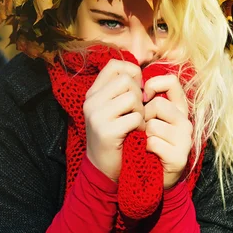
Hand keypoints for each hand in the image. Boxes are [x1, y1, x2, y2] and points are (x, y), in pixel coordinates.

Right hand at [84, 59, 145, 181]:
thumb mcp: (112, 108)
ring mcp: (96, 116)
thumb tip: (139, 71)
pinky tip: (135, 134)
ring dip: (141, 111)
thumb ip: (120, 89)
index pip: (114, 65)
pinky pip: (134, 118)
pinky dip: (141, 126)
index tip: (137, 88)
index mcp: (92, 93)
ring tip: (136, 122)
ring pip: (132, 97)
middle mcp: (91, 101)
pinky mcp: (106, 131)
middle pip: (126, 80)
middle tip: (137, 111)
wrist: (102, 167)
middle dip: (139, 94)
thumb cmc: (114, 135)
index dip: (132, 72)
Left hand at [143, 74, 193, 189]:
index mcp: (178, 108)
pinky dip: (144, 148)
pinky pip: (153, 143)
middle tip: (142, 129)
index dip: (154, 84)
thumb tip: (134, 79)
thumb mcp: (148, 117)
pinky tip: (147, 153)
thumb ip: (147, 99)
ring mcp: (185, 139)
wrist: (152, 177)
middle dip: (143, 116)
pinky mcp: (179, 156)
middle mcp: (185, 121)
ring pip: (152, 125)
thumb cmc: (147, 143)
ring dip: (142, 135)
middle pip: (157, 104)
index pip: (172, 81)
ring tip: (145, 143)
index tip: (143, 95)